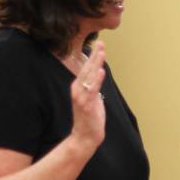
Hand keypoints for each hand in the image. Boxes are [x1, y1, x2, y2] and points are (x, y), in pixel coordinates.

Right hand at [69, 41, 106, 155]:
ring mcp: (81, 97)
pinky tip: (101, 70)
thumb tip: (99, 75)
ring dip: (96, 63)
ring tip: (101, 52)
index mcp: (78, 87)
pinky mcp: (86, 104)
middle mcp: (77, 90)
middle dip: (95, 55)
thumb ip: (94, 87)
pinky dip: (97, 80)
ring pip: (89, 76)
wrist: (85, 137)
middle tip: (101, 42)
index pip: (86, 68)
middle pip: (87, 69)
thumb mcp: (93, 98)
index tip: (99, 45)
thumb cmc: (90, 118)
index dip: (93, 56)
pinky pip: (92, 90)